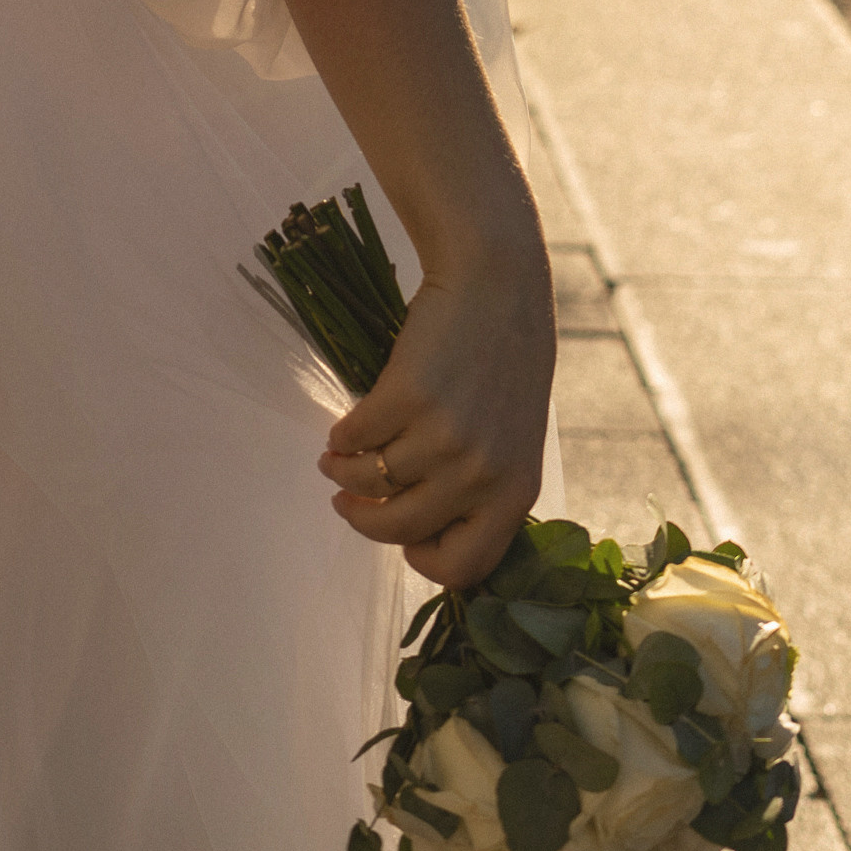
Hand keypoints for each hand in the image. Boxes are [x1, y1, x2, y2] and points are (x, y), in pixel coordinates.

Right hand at [316, 257, 552, 588]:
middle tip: (344, 503)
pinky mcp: (407, 397)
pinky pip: (356, 438)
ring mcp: (444, 437)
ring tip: (335, 459)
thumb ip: (479, 484)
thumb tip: (418, 526)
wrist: (497, 283)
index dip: (423, 559)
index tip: (402, 536)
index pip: (466, 567)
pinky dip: (341, 437)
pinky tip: (343, 428)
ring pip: (370, 483)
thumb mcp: (512, 436)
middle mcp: (482, 473)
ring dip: (342, 474)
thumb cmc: (504, 360)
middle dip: (362, 521)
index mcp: (515, 490)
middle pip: (401, 530)